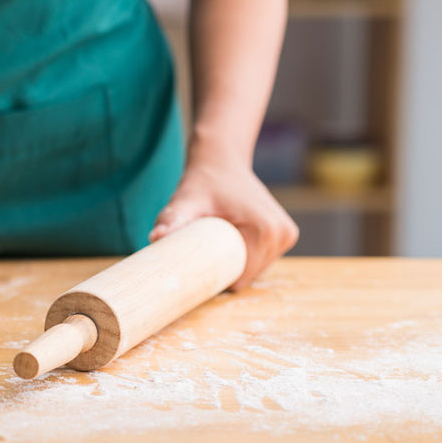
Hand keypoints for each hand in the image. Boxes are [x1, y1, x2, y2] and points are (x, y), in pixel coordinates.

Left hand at [148, 151, 298, 290]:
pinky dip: (242, 255)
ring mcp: (286, 235)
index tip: (192, 271)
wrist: (221, 161)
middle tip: (197, 255)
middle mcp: (282, 233)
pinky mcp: (284, 234)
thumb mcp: (185, 202)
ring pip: (254, 269)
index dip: (214, 280)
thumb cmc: (202, 183)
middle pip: (248, 276)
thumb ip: (171, 220)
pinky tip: (226, 243)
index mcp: (266, 230)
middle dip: (223, 271)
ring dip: (233, 263)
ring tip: (212, 246)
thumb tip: (155, 238)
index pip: (240, 278)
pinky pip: (259, 259)